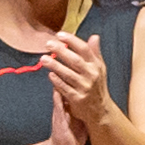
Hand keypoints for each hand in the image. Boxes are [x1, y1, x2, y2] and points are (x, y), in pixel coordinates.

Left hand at [37, 24, 112, 142]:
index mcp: (97, 66)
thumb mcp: (99, 68)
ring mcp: (85, 87)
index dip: (72, 41)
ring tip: (43, 59)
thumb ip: (94, 53)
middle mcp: (92, 75)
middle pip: (75, 61)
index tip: (60, 34)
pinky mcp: (77, 98)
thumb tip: (94, 36)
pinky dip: (57, 81)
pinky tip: (50, 75)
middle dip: (61, 51)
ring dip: (55, 66)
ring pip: (68, 74)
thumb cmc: (97, 85)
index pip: (85, 50)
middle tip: (48, 44)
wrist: (100, 110)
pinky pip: (65, 88)